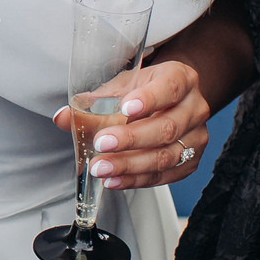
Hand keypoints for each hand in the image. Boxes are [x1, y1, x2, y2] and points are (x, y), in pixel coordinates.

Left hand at [54, 59, 212, 191]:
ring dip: (130, 165)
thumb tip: (62, 117)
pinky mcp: (191, 162)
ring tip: (101, 168)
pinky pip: (164, 176)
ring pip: (166, 156)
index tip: (125, 108)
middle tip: (101, 144)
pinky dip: (136, 180)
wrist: (171, 101)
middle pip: (167, 127)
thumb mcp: (121, 86)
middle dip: (131, 139)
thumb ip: (93, 101)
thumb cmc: (144, 90)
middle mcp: (194, 108)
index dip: (148, 100)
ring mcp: (196, 137)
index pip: (169, 88)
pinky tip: (114, 180)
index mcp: (180, 79)